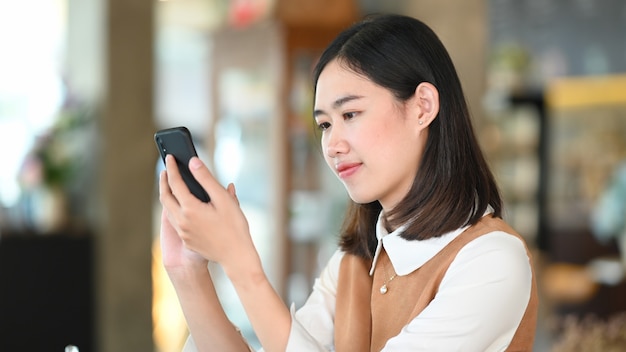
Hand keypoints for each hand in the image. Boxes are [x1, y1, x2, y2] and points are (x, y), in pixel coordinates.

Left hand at [159, 155, 261, 277]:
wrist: (236, 256)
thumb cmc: (234, 227)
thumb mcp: (223, 199)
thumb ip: (206, 179)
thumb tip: (193, 163)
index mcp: (190, 209)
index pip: (175, 183)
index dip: (172, 168)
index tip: (170, 157)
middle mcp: (182, 221)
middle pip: (165, 197)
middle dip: (164, 181)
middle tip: (166, 169)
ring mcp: (183, 233)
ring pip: (168, 210)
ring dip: (167, 196)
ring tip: (171, 185)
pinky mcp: (187, 241)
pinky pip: (175, 221)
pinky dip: (174, 208)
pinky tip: (182, 205)